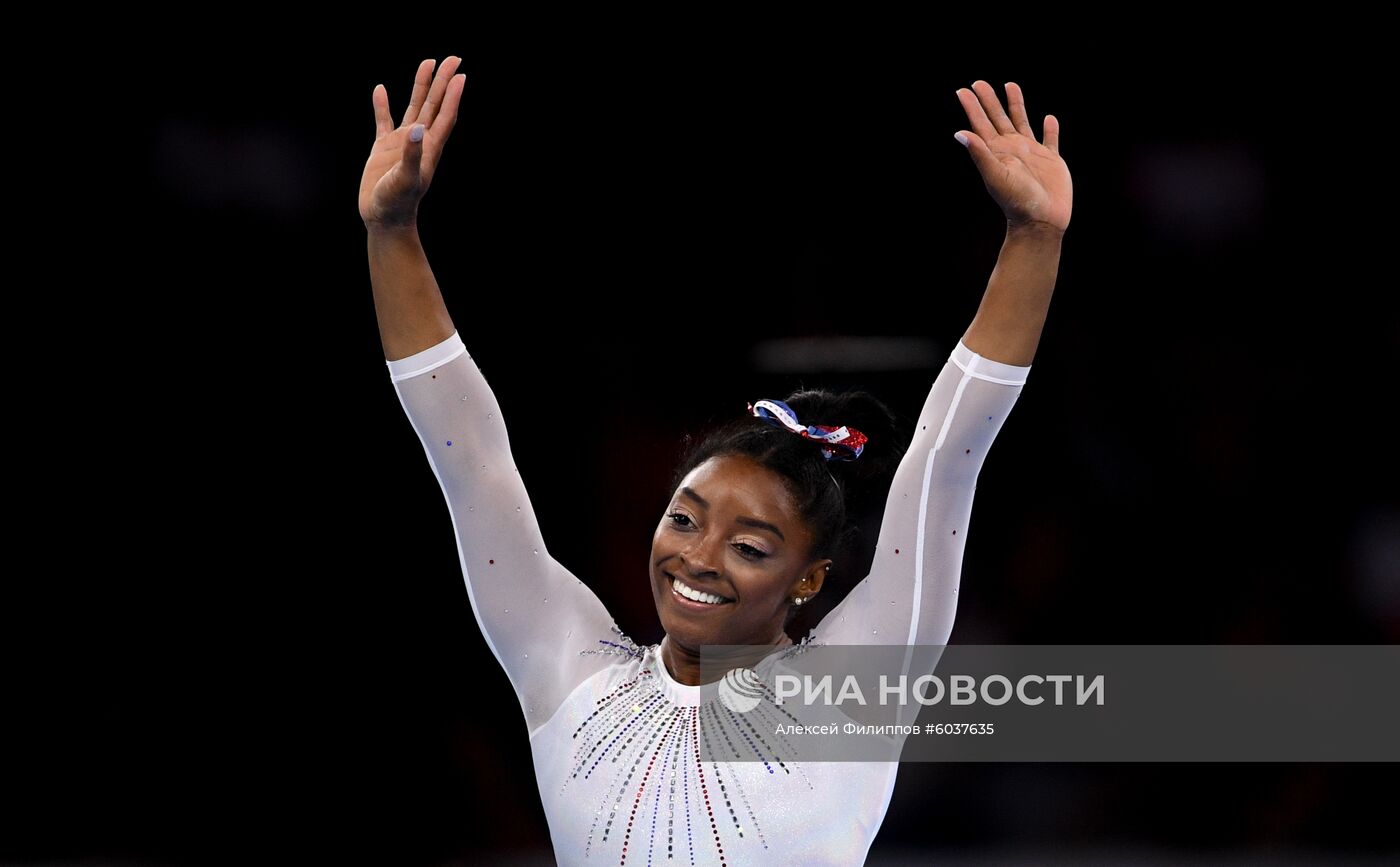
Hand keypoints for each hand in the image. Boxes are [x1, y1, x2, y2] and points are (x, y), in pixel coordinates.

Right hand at [359, 57, 465, 228]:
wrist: (383, 218)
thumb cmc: (397, 203)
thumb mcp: (406, 179)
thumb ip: (412, 154)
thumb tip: (418, 128)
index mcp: (429, 148)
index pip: (445, 116)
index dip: (453, 96)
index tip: (460, 74)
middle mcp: (419, 141)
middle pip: (433, 104)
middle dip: (442, 82)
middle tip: (452, 58)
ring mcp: (401, 143)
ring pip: (414, 107)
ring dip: (421, 86)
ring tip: (426, 63)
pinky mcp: (383, 148)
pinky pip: (383, 120)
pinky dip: (382, 105)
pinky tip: (381, 89)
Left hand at [954, 81, 1070, 233]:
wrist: (1041, 220)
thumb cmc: (1017, 201)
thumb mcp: (996, 175)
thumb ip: (980, 153)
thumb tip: (960, 133)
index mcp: (997, 152)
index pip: (981, 124)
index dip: (972, 107)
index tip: (962, 90)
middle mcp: (1012, 149)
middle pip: (998, 118)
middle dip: (989, 100)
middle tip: (979, 82)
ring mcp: (1032, 154)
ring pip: (1022, 122)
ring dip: (1016, 105)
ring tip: (1010, 85)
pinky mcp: (1051, 160)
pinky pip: (1050, 140)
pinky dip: (1050, 129)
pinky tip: (1048, 118)